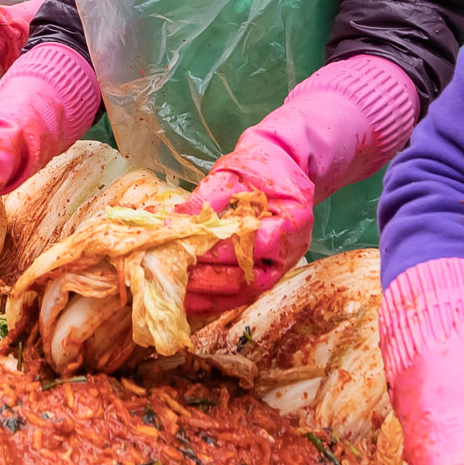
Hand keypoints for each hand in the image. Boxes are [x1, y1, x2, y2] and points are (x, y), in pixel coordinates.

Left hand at [179, 135, 314, 313]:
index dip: (221, 252)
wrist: (284, 165)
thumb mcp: (233, 174)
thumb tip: (170, 223)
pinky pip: (245, 292)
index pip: (256, 244)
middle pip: (252, 276)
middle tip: (176, 276)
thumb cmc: (260, 166)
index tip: (188, 251)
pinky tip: (193, 299)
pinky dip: (219, 299)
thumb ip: (205, 199)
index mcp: (292, 219)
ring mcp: (284, 263)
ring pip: (248, 291)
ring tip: (179, 294)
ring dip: (212, 296)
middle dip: (211, 279)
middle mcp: (293, 248)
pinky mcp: (271, 270)